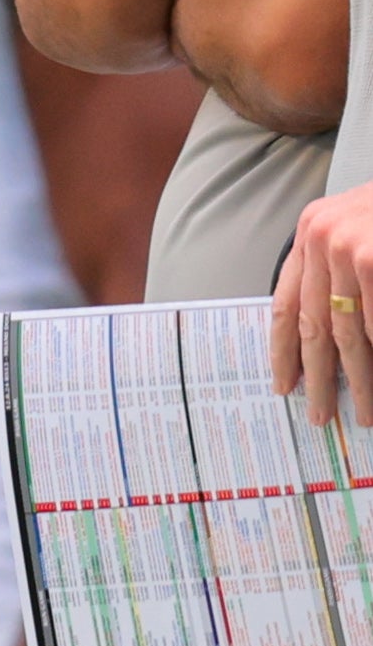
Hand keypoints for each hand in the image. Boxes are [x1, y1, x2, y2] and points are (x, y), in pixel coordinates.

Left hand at [277, 182, 372, 422]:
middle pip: (312, 326)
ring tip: (365, 411)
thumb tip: (324, 336)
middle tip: (320, 415)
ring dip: (359, 379)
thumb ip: (337, 270)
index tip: (283, 385)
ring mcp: (350, 246)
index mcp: (311, 230)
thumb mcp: (360, 229)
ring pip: (349, 333)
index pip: (285, 302)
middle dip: (319, 377)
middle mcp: (322, 236)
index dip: (282, 350)